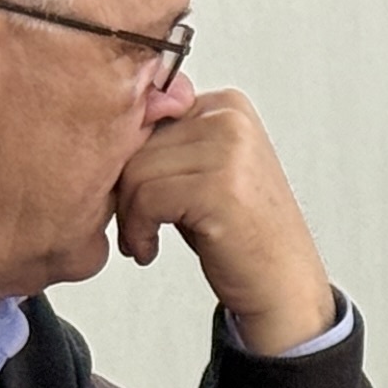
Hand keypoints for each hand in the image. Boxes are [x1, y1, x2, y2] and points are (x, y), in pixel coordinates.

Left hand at [114, 88, 334, 352]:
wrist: (283, 282)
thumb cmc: (240, 233)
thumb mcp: (204, 172)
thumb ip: (168, 144)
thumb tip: (104, 133)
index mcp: (227, 105)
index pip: (145, 116)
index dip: (129, 162)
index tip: (137, 199)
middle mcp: (232, 119)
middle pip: (136, 143)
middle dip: (126, 192)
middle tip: (136, 228)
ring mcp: (230, 150)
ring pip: (136, 171)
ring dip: (130, 216)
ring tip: (143, 240)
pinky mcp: (220, 187)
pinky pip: (147, 199)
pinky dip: (138, 231)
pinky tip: (150, 249)